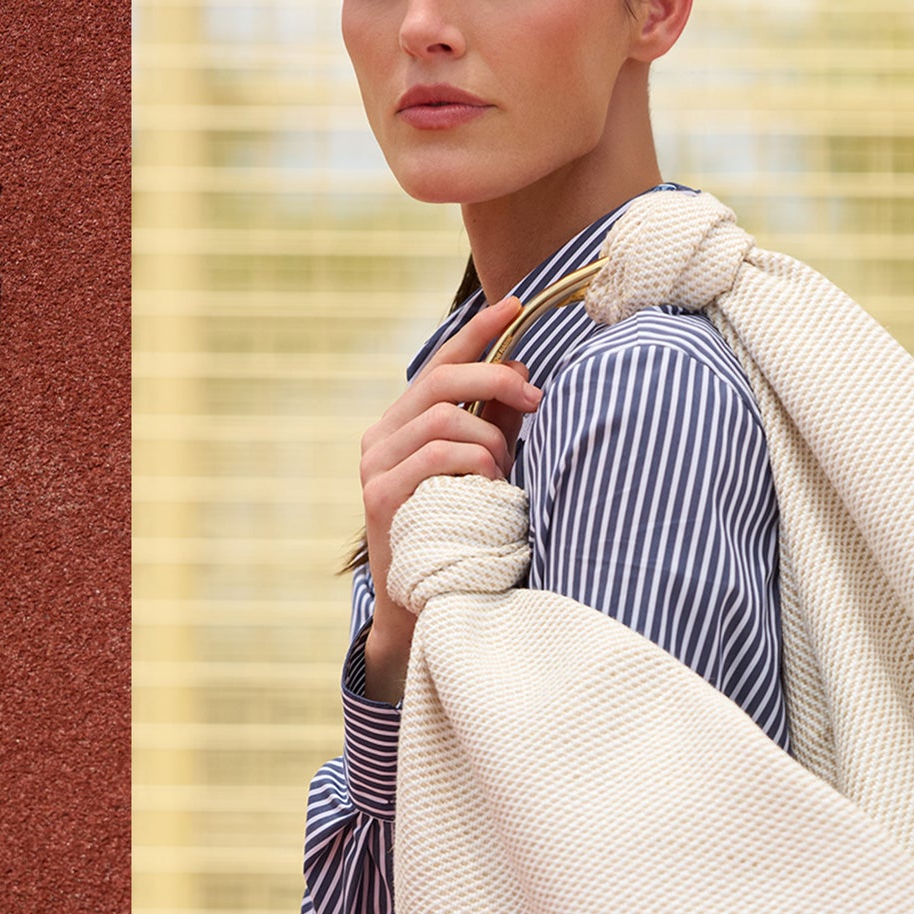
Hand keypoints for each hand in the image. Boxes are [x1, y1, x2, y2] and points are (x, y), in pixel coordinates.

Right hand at [358, 295, 540, 701]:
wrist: (419, 607)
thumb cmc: (455, 533)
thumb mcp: (479, 470)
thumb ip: (493, 426)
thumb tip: (523, 374)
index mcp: (401, 423)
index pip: (441, 363)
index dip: (479, 332)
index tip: (518, 306)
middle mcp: (380, 437)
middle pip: (443, 381)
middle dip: (497, 380)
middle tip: (537, 400)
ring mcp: (375, 467)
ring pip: (443, 418)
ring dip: (488, 439)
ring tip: (504, 470)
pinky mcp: (380, 497)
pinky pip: (437, 457)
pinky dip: (474, 463)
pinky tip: (490, 486)